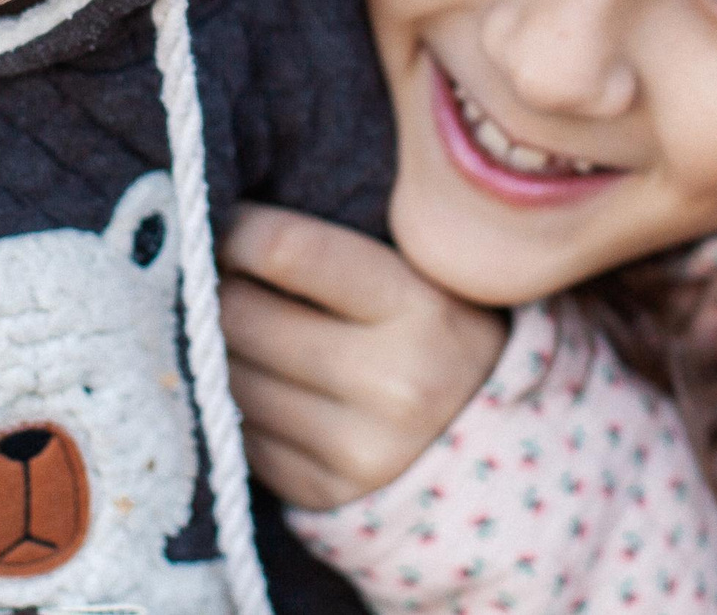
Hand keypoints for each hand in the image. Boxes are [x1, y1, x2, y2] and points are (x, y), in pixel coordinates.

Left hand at [218, 203, 506, 511]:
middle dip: (214, 290)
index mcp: (419, 308)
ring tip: (235, 331)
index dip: (236, 230)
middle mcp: (390, 383)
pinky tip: (259, 387)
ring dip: (217, 349)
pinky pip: (239, 434)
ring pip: (228, 378)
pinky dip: (234, 405)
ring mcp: (354, 449)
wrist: (505, 457)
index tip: (224, 223)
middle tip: (212, 276)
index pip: (288, 251)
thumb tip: (228, 223)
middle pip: (242, 316)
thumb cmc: (444, 340)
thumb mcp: (426, 279)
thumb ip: (342, 250)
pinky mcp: (321, 494)